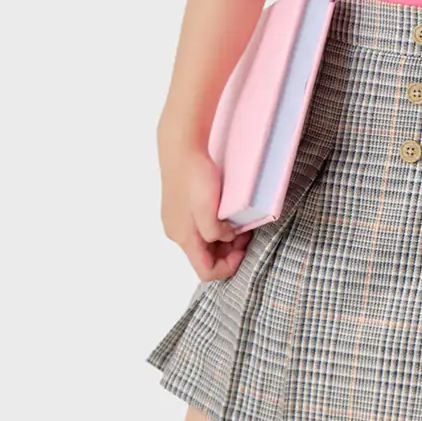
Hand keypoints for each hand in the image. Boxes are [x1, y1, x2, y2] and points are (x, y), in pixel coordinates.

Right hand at [159, 139, 250, 281]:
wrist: (181, 148)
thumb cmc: (194, 176)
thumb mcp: (209, 210)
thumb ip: (215, 232)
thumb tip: (224, 238)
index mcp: (183, 237)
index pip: (206, 272)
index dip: (228, 267)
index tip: (243, 249)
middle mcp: (176, 233)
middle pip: (205, 258)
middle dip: (228, 252)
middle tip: (245, 233)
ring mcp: (176, 221)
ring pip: (202, 243)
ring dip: (223, 239)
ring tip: (238, 223)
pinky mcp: (179, 209)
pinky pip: (198, 228)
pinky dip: (215, 227)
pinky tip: (225, 213)